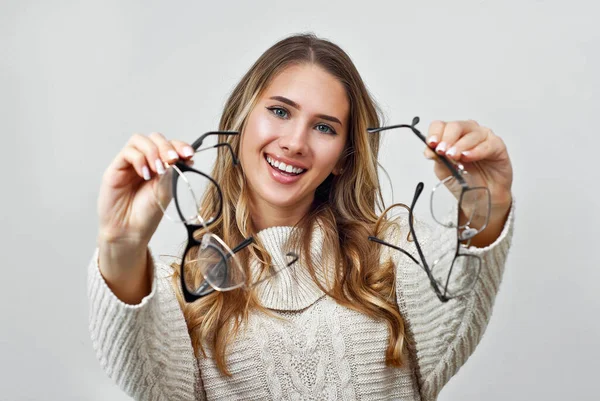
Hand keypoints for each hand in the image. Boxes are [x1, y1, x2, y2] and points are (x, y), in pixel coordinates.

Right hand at [97, 132, 194, 248]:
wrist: (129, 231)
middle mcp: (145, 161)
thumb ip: (171, 172)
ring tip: (158, 169)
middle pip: (155, 138)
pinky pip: (128, 152)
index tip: (189, 154)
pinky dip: (139, 160)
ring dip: (153, 151)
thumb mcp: (166, 191)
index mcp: (161, 166)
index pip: (170, 145)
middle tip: (172, 159)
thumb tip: (181, 157)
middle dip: (166, 146)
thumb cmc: (147, 214)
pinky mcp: (116, 168)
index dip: (180, 146)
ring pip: (140, 140)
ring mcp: (130, 163)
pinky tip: (145, 175)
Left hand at [424, 120, 512, 211]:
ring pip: (471, 134)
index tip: (431, 144)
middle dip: (447, 139)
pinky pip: (486, 145)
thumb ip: (437, 159)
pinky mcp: (497, 145)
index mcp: (452, 136)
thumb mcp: (445, 171)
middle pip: (455, 126)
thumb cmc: (465, 181)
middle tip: (442, 151)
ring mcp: (483, 137)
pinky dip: (475, 151)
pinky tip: (467, 157)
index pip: (440, 126)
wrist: (482, 198)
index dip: (435, 133)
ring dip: (460, 145)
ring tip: (454, 156)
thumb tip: (430, 150)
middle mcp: (467, 133)